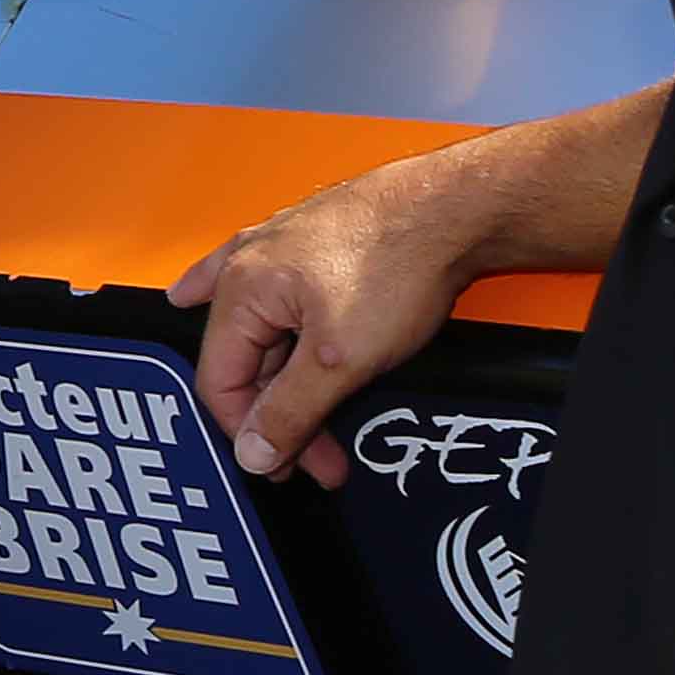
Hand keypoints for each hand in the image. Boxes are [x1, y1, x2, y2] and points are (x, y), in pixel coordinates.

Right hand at [172, 150, 501, 481]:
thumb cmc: (400, 259)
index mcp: (241, 288)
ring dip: (286, 383)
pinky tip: (227, 314)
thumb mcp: (340, 359)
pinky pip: (275, 297)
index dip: (251, 435)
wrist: (455, 208)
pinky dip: (266, 326)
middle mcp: (249, 262)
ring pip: (264, 332)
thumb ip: (291, 411)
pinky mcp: (312, 244)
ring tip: (314, 419)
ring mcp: (280, 247)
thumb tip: (254, 451)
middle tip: (319, 456)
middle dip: (279, 415)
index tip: (286, 466)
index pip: (219, 383)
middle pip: (244, 361)